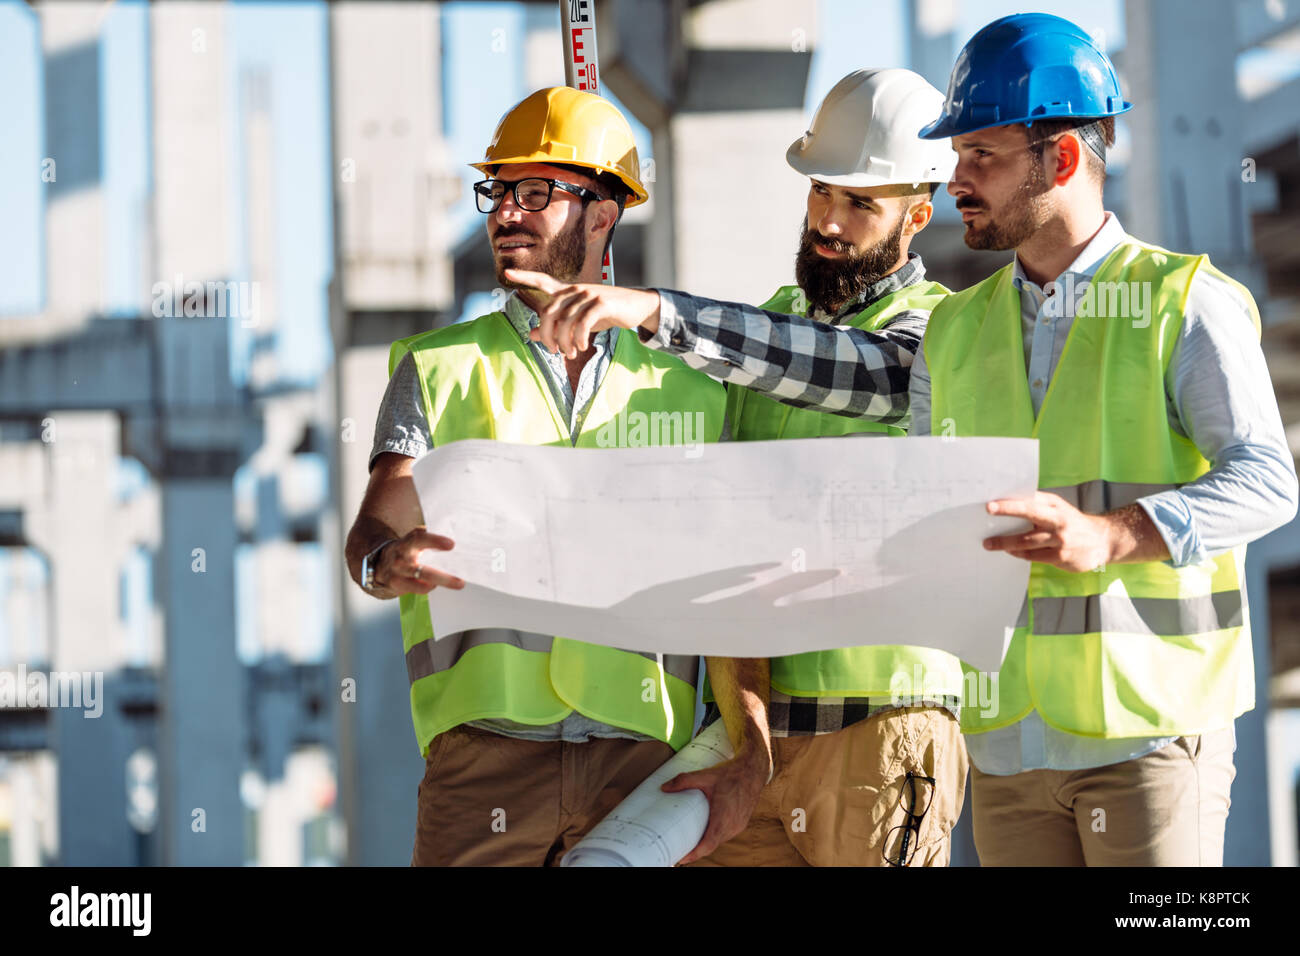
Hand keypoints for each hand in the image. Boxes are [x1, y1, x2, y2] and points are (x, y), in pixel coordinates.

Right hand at [376, 528, 464, 594]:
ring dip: (441, 584)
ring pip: (422, 583)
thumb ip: (427, 537)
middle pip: (424, 571)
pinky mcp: (398, 586)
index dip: (435, 541)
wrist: (380, 563)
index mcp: (407, 543)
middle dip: (444, 578)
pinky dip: (430, 587)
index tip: (451, 545)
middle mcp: (401, 560)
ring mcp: (399, 574)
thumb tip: (452, 541)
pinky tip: (437, 584)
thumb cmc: (405, 550)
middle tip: (460, 581)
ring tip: (457, 584)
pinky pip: (418, 590)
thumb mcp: (412, 539)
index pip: (420, 539)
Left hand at [502, 268, 660, 357]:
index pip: (543, 281)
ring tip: (570, 354)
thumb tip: (530, 334)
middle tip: (553, 351)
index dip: (525, 277)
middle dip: (547, 335)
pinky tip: (582, 347)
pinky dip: (579, 338)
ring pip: (565, 321)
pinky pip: (583, 323)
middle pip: (549, 312)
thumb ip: (555, 326)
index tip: (507, 272)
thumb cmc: (605, 314)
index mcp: (568, 292)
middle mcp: (575, 289)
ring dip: (565, 342)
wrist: (636, 307)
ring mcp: (589, 294)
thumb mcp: (578, 321)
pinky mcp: (602, 302)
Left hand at [660, 747, 768, 864]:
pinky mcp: (741, 823)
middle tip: (679, 848)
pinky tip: (706, 831)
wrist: (753, 771)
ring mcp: (738, 826)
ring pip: (719, 840)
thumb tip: (664, 788)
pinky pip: (726, 834)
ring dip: (706, 842)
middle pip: (711, 844)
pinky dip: (715, 835)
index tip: (682, 858)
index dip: (694, 854)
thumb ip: (683, 781)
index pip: (708, 845)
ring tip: (690, 841)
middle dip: (696, 849)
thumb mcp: (705, 776)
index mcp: (723, 818)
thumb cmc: (731, 774)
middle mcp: (732, 825)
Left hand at [982, 491, 1113, 571]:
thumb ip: (1037, 503)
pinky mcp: (1061, 558)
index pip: (1029, 503)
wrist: (1102, 540)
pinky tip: (1011, 552)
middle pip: (1029, 521)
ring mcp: (1060, 541)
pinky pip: (1034, 557)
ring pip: (1028, 544)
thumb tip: (1009, 500)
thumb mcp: (1058, 507)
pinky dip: (1020, 554)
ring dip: (1007, 545)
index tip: (990, 507)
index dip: (1009, 506)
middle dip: (1006, 524)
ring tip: (990, 544)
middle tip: (986, 533)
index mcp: (1056, 507)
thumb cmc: (1072, 521)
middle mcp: (1059, 522)